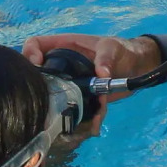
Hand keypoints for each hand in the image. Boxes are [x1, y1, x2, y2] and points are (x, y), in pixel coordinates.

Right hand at [21, 32, 162, 130]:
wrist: (137, 69)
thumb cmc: (122, 49)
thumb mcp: (113, 48)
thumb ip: (106, 57)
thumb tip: (102, 73)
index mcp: (63, 45)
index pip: (35, 44)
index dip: (29, 53)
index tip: (37, 66)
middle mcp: (61, 65)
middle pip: (38, 75)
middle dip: (43, 90)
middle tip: (55, 101)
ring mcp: (69, 84)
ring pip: (55, 99)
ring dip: (67, 110)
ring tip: (87, 114)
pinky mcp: (79, 100)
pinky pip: (73, 111)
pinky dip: (84, 120)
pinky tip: (97, 122)